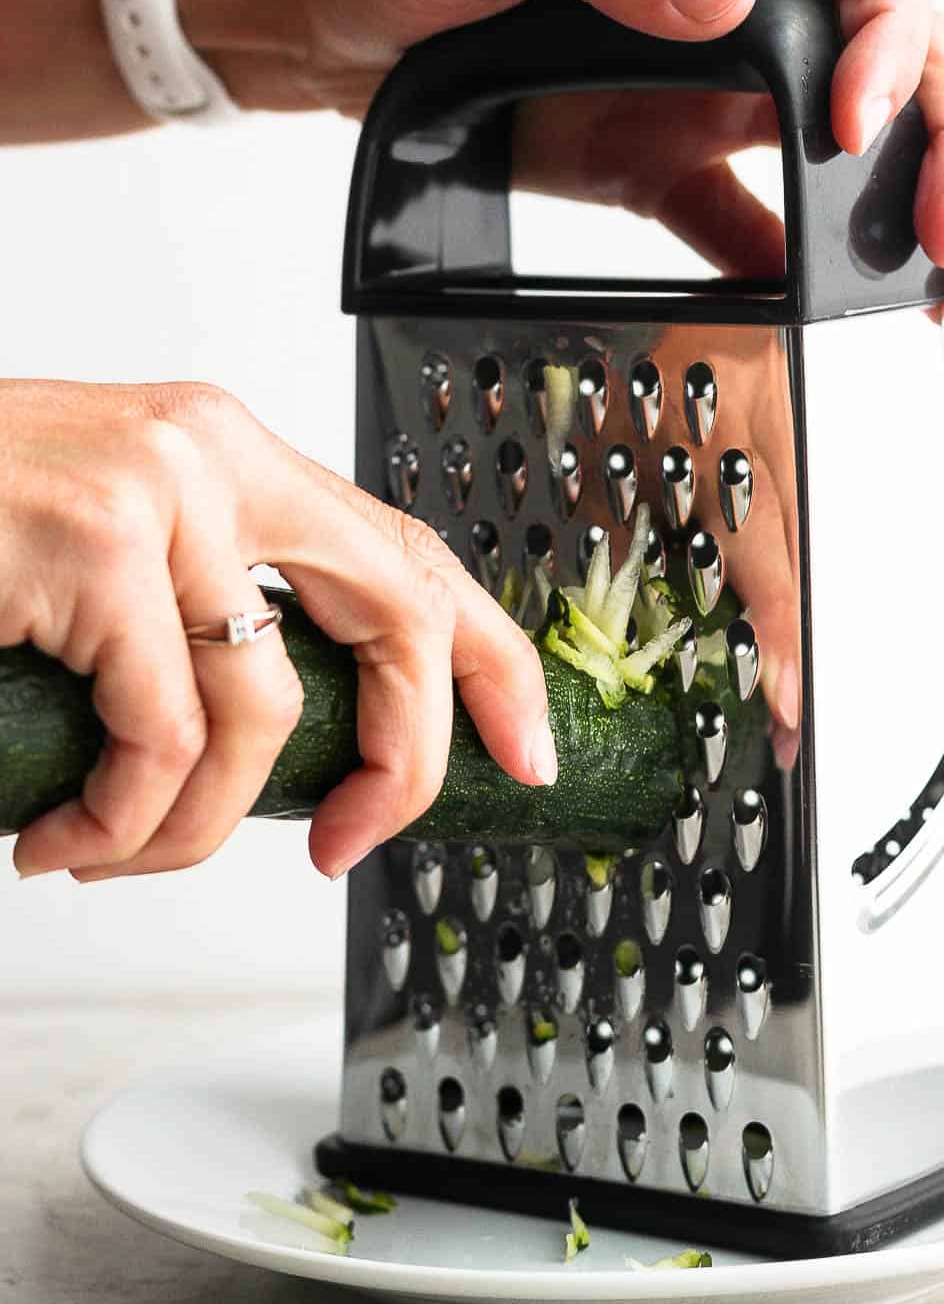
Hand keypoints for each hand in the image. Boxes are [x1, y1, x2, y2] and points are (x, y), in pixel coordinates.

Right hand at [0, 380, 554, 881]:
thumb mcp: (101, 565)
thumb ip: (200, 622)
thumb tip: (281, 754)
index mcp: (226, 454)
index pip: (409, 552)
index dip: (490, 659)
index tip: (525, 749)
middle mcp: (211, 455)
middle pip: (402, 612)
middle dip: (410, 756)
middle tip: (358, 844)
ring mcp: (159, 494)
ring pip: (264, 718)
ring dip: (194, 831)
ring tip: (105, 849)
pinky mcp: (96, 547)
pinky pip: (164, 744)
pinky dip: (122, 824)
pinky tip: (57, 837)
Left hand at [288, 0, 943, 318]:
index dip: (895, 39)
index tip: (855, 124)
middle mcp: (737, 9)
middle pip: (899, 61)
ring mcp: (704, 94)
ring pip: (846, 152)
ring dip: (902, 221)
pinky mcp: (658, 164)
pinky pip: (746, 223)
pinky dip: (796, 271)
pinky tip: (832, 316)